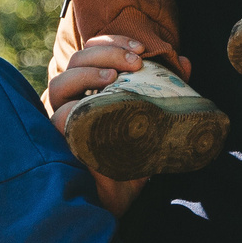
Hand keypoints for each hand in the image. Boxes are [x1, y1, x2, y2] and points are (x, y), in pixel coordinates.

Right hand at [44, 34, 155, 215]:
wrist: (122, 200)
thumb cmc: (133, 156)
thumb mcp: (153, 120)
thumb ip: (165, 91)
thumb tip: (185, 62)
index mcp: (92, 88)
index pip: (93, 52)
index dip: (113, 42)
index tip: (141, 47)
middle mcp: (73, 100)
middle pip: (76, 61)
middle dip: (105, 52)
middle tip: (135, 60)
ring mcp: (63, 119)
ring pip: (60, 83)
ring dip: (86, 72)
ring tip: (113, 75)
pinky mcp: (58, 141)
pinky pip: (56, 117)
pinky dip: (72, 105)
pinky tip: (92, 102)